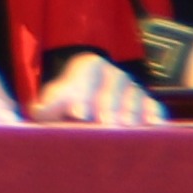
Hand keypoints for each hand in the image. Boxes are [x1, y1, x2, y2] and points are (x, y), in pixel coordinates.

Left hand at [28, 51, 162, 127]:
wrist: (85, 110)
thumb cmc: (65, 106)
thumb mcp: (53, 104)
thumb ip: (47, 105)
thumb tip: (39, 109)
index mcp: (88, 66)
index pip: (86, 76)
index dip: (83, 94)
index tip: (78, 114)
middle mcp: (113, 73)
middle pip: (113, 87)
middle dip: (108, 105)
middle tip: (105, 122)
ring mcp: (132, 88)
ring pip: (134, 96)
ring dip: (130, 112)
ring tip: (125, 126)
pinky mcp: (147, 103)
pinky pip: (152, 106)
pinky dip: (153, 114)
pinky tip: (152, 124)